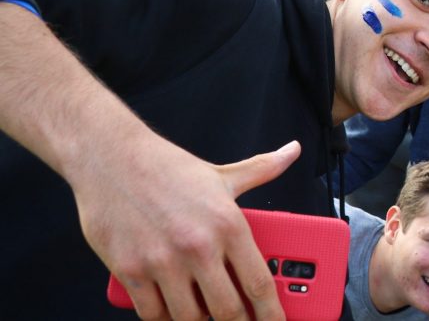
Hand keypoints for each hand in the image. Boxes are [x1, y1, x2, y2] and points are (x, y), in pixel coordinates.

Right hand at [82, 141, 299, 320]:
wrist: (109, 157)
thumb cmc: (166, 167)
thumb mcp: (223, 173)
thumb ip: (263, 169)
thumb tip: (292, 152)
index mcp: (228, 225)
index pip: (259, 283)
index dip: (271, 313)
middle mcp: (198, 247)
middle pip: (227, 310)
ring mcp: (162, 262)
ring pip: (189, 318)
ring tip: (205, 312)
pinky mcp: (129, 270)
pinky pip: (152, 313)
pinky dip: (164, 317)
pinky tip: (172, 309)